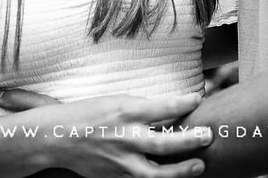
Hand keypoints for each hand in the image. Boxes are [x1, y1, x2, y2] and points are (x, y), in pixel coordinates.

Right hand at [0, 90, 210, 177]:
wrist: (58, 137)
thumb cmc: (91, 113)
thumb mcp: (117, 100)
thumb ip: (144, 108)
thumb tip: (176, 109)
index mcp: (125, 111)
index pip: (163, 107)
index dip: (185, 102)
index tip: (199, 98)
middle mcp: (125, 137)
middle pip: (165, 144)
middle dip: (190, 141)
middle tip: (208, 135)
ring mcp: (121, 162)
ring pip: (157, 174)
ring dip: (182, 171)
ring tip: (199, 165)